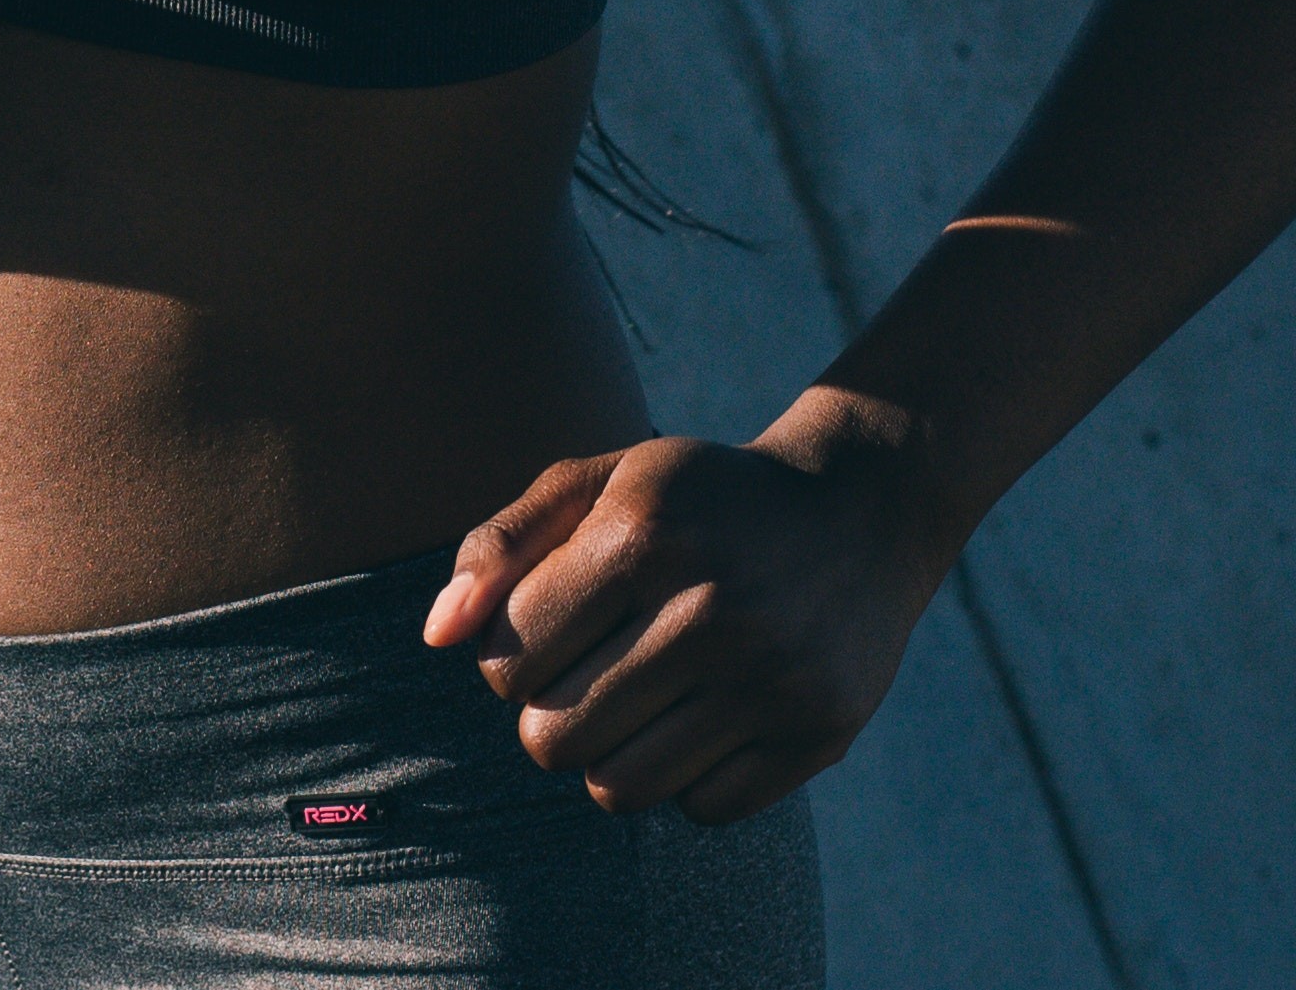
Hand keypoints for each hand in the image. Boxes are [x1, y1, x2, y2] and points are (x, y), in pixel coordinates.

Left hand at [420, 408, 957, 820]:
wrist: (860, 510)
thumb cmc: (697, 501)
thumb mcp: (600, 484)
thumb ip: (501, 546)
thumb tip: (435, 637)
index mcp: (640, 535)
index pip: (506, 664)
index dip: (508, 660)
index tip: (549, 635)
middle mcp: (709, 608)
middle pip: (552, 739)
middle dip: (549, 716)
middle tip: (589, 676)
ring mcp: (770, 677)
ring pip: (619, 789)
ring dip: (609, 756)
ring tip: (637, 704)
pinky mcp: (818, 732)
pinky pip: (702, 810)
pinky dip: (687, 780)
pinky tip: (706, 719)